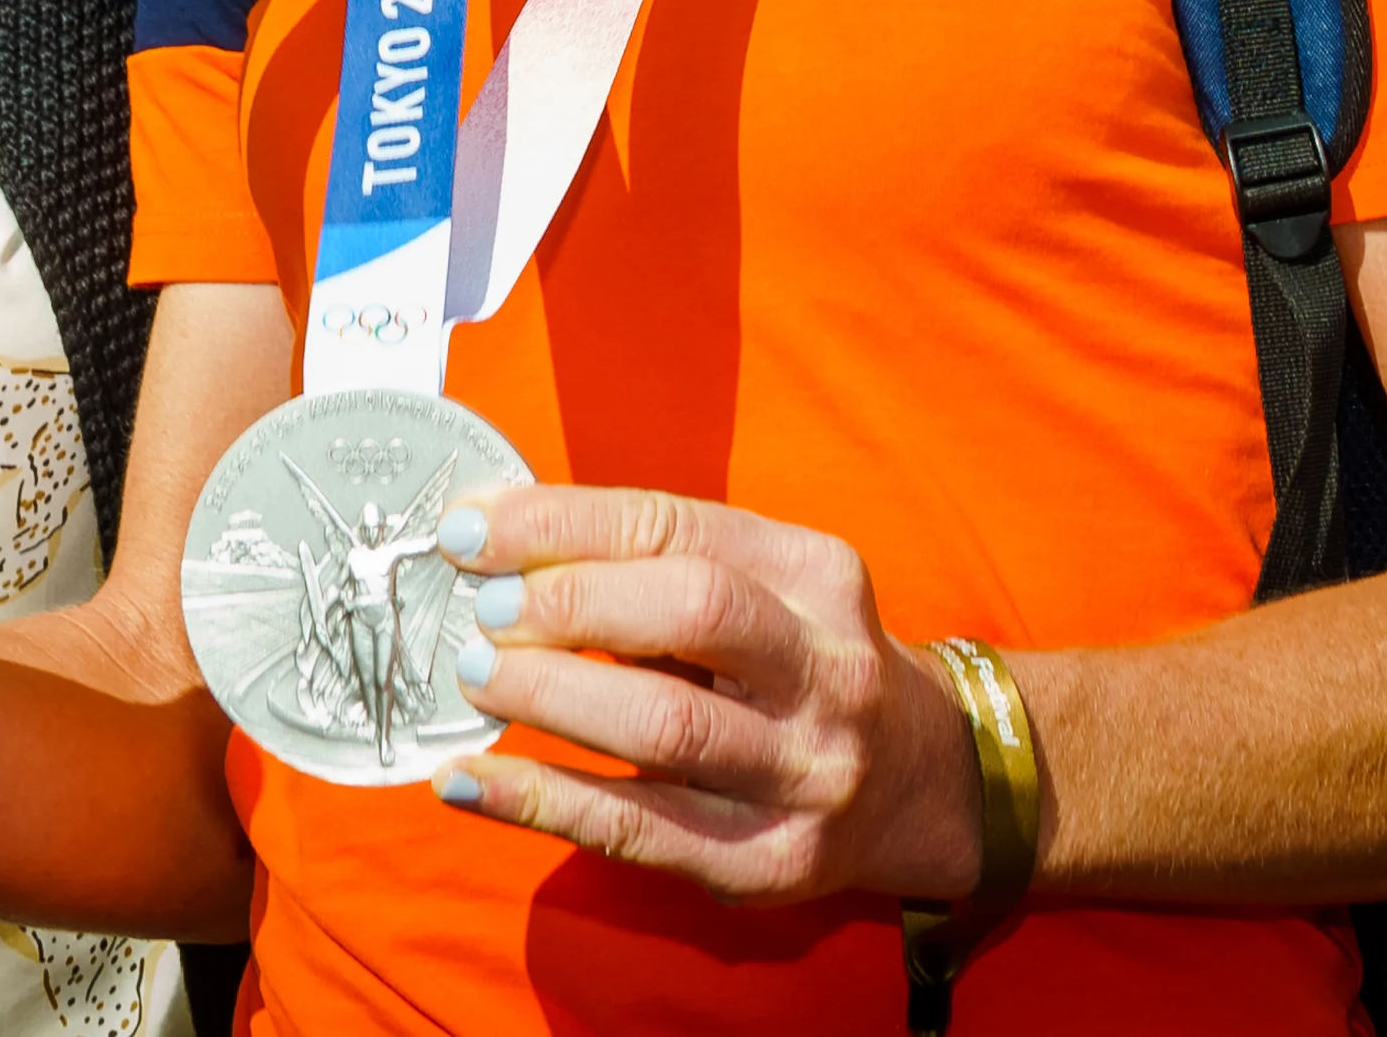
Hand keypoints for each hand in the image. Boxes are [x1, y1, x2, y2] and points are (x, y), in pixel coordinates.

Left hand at [429, 485, 988, 904]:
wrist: (918, 783)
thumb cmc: (793, 664)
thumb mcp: (757, 587)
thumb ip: (644, 559)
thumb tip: (493, 539)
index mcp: (815, 575)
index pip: (675, 527)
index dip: (561, 525)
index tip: (470, 531)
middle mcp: (826, 670)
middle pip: (692, 612)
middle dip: (569, 602)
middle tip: (482, 611)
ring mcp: (806, 773)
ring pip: (665, 726)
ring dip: (549, 698)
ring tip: (474, 677)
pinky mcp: (768, 861)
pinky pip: (636, 829)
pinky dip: (538, 802)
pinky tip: (468, 780)